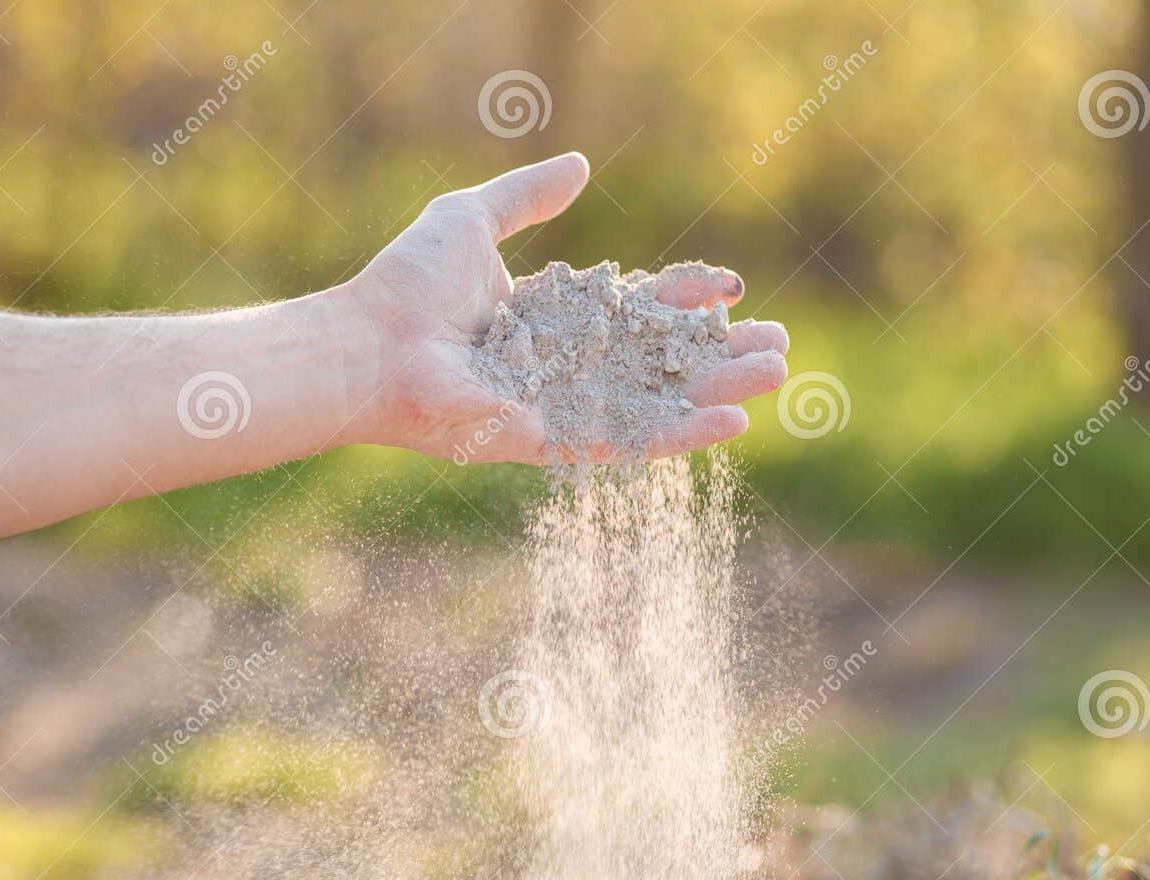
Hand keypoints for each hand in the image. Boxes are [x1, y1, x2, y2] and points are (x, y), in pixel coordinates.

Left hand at [339, 152, 788, 462]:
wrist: (370, 344)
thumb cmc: (410, 283)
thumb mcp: (472, 219)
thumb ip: (528, 196)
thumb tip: (581, 166)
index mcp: (554, 318)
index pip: (637, 308)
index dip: (683, 297)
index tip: (727, 285)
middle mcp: (565, 366)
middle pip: (661, 360)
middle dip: (720, 352)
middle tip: (779, 345)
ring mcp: (564, 407)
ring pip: (659, 400)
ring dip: (721, 391)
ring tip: (778, 377)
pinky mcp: (554, 442)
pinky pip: (629, 441)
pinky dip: (681, 434)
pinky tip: (733, 423)